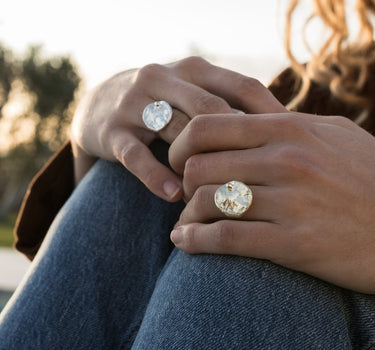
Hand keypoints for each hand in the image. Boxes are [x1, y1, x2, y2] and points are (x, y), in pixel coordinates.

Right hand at [70, 57, 283, 201]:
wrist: (100, 103)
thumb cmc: (164, 105)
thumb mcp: (194, 94)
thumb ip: (230, 106)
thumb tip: (285, 132)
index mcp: (194, 69)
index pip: (243, 87)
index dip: (272, 117)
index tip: (295, 149)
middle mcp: (166, 77)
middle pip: (212, 110)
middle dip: (237, 146)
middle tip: (261, 179)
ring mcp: (135, 102)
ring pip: (176, 132)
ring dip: (199, 166)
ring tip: (220, 196)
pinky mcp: (112, 130)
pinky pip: (137, 154)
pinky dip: (157, 176)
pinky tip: (174, 196)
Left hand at [169, 112, 374, 293]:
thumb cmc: (366, 176)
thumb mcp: (331, 134)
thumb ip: (288, 122)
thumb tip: (250, 117)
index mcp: (287, 129)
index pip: (206, 126)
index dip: (180, 144)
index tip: (179, 160)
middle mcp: (285, 159)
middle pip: (198, 166)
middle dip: (183, 182)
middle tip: (186, 194)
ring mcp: (290, 202)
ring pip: (206, 201)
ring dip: (188, 214)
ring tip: (188, 221)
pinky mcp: (294, 243)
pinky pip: (226, 238)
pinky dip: (196, 241)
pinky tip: (185, 241)